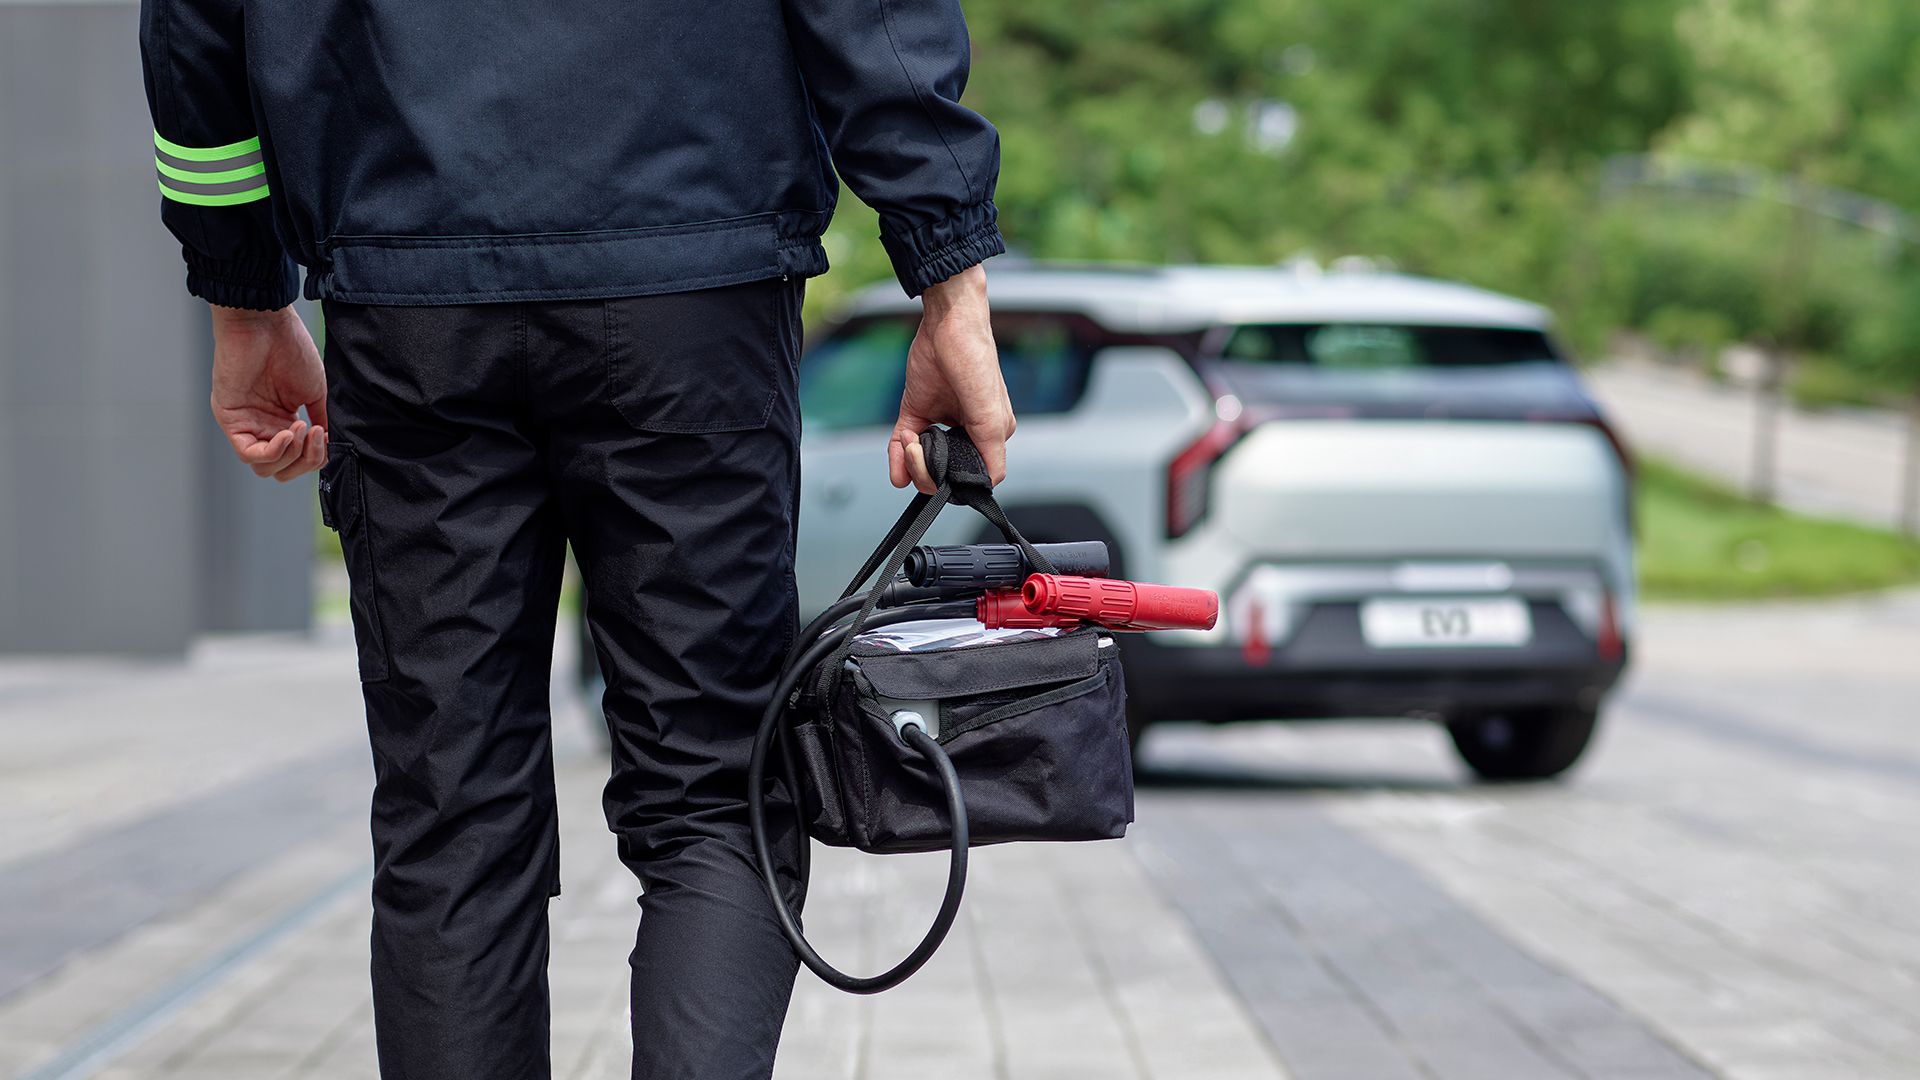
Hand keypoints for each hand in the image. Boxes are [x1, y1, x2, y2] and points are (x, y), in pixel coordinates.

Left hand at [209, 304, 328, 481]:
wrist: (265, 323)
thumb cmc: (290, 348)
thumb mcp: (315, 392)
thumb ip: (320, 420)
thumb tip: (331, 446)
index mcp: (282, 421)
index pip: (298, 459)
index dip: (315, 457)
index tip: (327, 435)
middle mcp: (262, 426)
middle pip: (281, 470)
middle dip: (305, 460)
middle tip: (316, 435)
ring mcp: (245, 424)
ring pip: (265, 468)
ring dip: (291, 455)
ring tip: (303, 428)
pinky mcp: (230, 420)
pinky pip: (249, 453)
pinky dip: (273, 451)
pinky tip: (288, 432)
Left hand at [889, 264, 1013, 493]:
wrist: (946, 322)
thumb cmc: (975, 359)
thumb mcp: (990, 414)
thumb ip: (991, 452)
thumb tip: (989, 485)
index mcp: (991, 435)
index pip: (973, 476)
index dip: (952, 480)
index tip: (940, 464)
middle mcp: (966, 431)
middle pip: (943, 474)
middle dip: (925, 469)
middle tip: (918, 448)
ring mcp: (940, 422)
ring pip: (921, 463)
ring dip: (909, 461)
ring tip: (909, 439)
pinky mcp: (917, 410)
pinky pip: (903, 444)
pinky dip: (895, 456)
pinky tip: (898, 449)